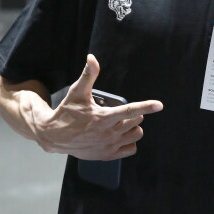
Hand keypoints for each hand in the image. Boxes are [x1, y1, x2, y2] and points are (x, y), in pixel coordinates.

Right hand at [34, 54, 162, 159]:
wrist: (54, 136)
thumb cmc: (66, 112)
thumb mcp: (77, 92)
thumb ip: (88, 75)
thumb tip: (92, 58)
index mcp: (103, 117)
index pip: (130, 111)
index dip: (146, 106)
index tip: (159, 105)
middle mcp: (108, 133)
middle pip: (136, 121)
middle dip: (134, 114)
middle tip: (121, 112)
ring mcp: (109, 146)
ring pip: (136, 134)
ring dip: (133, 127)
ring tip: (122, 123)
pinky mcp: (107, 155)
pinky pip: (131, 149)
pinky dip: (129, 141)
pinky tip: (120, 135)